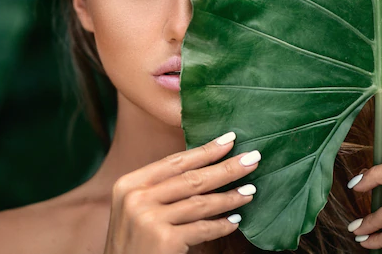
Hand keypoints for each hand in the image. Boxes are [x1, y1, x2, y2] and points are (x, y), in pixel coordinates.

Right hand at [103, 132, 258, 253]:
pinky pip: (202, 228)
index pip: (174, 162)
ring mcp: (149, 218)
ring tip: (250, 191)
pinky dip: (221, 225)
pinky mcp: (164, 240)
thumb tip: (203, 167)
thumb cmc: (133, 242)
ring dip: (230, 197)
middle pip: (191, 178)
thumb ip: (159, 189)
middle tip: (252, 158)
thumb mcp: (134, 208)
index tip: (229, 140)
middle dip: (226, 168)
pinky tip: (235, 221)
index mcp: (129, 184)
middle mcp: (136, 198)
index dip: (204, 150)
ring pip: (200, 202)